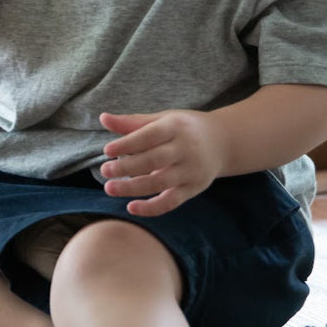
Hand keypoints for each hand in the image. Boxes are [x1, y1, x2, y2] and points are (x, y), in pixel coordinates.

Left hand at [97, 109, 225, 216]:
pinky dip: (152, 208)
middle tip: (105, 171)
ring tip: (110, 188)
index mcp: (176, 127)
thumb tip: (103, 118)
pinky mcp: (193, 188)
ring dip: (133, 188)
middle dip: (127, 167)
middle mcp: (186, 149)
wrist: (223, 141)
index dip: (128, 144)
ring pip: (160, 183)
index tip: (107, 150)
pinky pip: (172, 202)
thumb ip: (132, 122)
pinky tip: (131, 207)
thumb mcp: (162, 119)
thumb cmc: (184, 128)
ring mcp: (191, 170)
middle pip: (154, 160)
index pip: (149, 136)